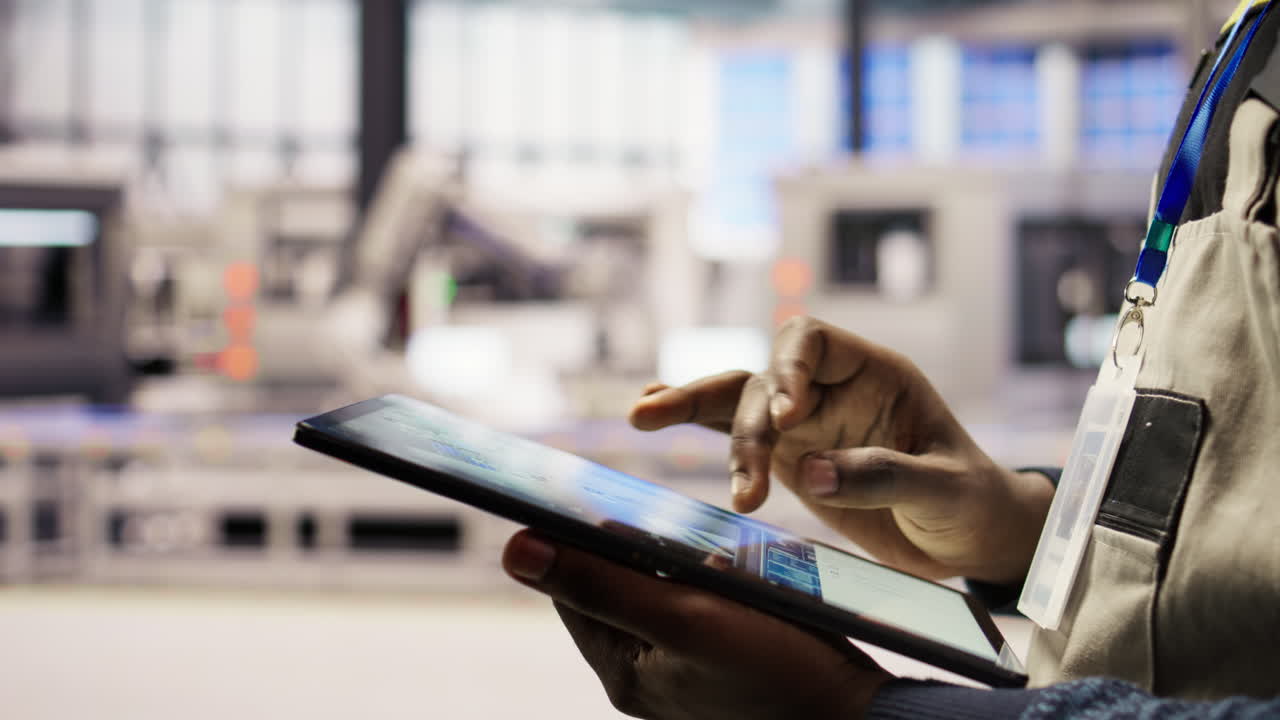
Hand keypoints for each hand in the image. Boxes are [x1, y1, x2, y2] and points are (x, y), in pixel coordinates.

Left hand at [502, 530, 891, 719]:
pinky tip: (730, 569)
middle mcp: (642, 676)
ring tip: (704, 543)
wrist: (855, 716)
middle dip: (630, 547)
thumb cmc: (778, 669)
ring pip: (654, 594)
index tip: (583, 487)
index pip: (572, 588)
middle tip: (659, 510)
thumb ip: (601, 583)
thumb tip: (515, 550)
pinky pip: (691, 609)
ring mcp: (680, 673)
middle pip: (612, 589)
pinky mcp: (716, 665)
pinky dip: (701, 582)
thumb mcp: (684, 617)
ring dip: (669, 560)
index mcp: (622, 669)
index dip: (573, 537)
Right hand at [630, 317, 1053, 583]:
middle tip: (744, 479)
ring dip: (692, 412)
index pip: (812, 342)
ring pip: (736, 404)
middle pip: (763, 380)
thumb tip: (810, 470)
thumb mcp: (944, 490)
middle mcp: (830, 390)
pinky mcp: (788, 457)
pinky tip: (649, 414)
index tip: (786, 418)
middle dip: (740, 418)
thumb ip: (884, 474)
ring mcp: (805, 423)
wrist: (967, 536)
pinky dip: (694, 425)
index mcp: (874, 375)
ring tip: (642, 417)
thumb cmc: (969, 502)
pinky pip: (733, 434)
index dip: (788, 368)